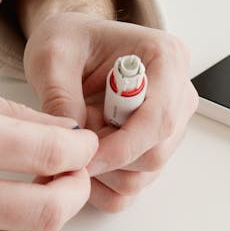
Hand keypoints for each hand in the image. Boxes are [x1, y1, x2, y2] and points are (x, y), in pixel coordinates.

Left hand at [15, 0, 197, 211]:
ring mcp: (169, 127)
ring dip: (103, 171)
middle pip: (155, 154)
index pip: (159, 118)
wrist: (72, 48)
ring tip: (78, 138)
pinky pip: (132, 188)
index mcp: (166, 58)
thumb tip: (73, 137)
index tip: (83, 155)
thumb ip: (61, 95)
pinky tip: (82, 160)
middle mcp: (177, 95)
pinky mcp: (153, 150)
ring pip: (143, 176)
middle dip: (108, 158)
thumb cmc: (70, 42)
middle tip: (72, 139)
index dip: (121, 146)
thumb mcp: (53, 55)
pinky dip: (103, 185)